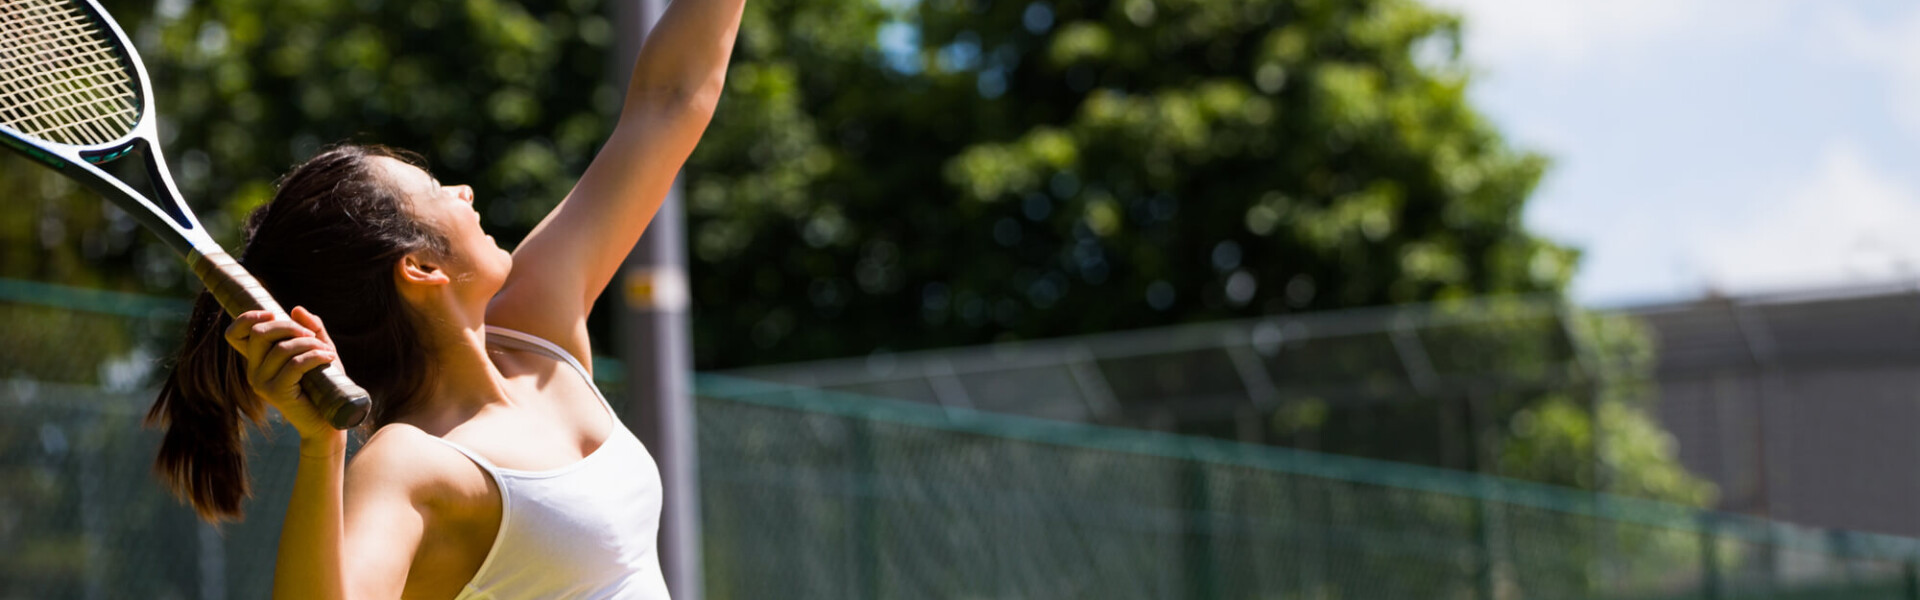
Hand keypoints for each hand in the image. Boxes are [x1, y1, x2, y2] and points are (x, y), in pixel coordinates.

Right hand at [224, 306, 341, 439]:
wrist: (328, 420)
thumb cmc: (323, 383)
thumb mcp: (318, 350)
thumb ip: (311, 330)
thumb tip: (297, 309)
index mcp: (258, 359)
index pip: (234, 334)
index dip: (246, 318)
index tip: (273, 313)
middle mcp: (253, 370)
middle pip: (259, 333)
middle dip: (289, 327)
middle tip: (312, 336)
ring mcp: (262, 383)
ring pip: (281, 348)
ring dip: (309, 344)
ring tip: (327, 352)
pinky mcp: (276, 393)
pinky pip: (295, 364)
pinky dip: (315, 356)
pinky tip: (329, 358)